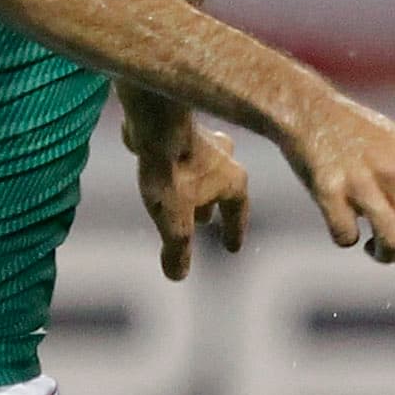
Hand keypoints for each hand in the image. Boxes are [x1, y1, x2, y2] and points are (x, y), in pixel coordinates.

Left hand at [133, 119, 248, 279]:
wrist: (155, 119)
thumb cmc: (171, 170)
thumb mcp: (174, 220)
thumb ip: (178, 248)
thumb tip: (177, 275)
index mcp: (233, 182)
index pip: (239, 212)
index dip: (234, 231)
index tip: (232, 248)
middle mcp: (224, 159)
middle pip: (224, 187)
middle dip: (214, 205)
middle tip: (205, 220)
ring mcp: (203, 140)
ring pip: (206, 166)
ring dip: (199, 182)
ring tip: (186, 193)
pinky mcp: (177, 127)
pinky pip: (183, 151)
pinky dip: (179, 164)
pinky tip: (163, 165)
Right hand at [284, 98, 394, 264]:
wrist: (310, 111)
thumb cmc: (355, 134)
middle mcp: (393, 169)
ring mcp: (360, 179)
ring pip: (391, 240)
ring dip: (384, 256)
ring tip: (372, 248)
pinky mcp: (328, 189)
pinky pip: (345, 234)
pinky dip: (346, 239)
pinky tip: (343, 227)